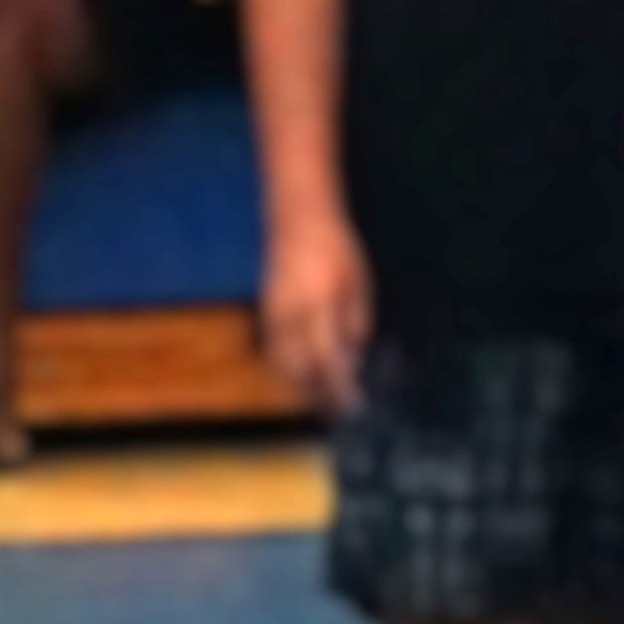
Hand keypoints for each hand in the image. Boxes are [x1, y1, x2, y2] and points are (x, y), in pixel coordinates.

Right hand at [260, 208, 372, 414]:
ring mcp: (273, 309)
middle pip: (296, 366)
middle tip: (337, 407)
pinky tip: (302, 369)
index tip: (352, 405)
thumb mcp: (358, 284)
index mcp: (320, 304)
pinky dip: (286, 364)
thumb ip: (356, 324)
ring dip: (299, 382)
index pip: (327, 358)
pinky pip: (272, 346)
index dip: (338, 386)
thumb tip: (352, 362)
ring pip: (279, 359)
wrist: (297, 216)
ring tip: (320, 393)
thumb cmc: (337, 248)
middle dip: (316, 392)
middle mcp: (291, 311)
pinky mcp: (264, 307)